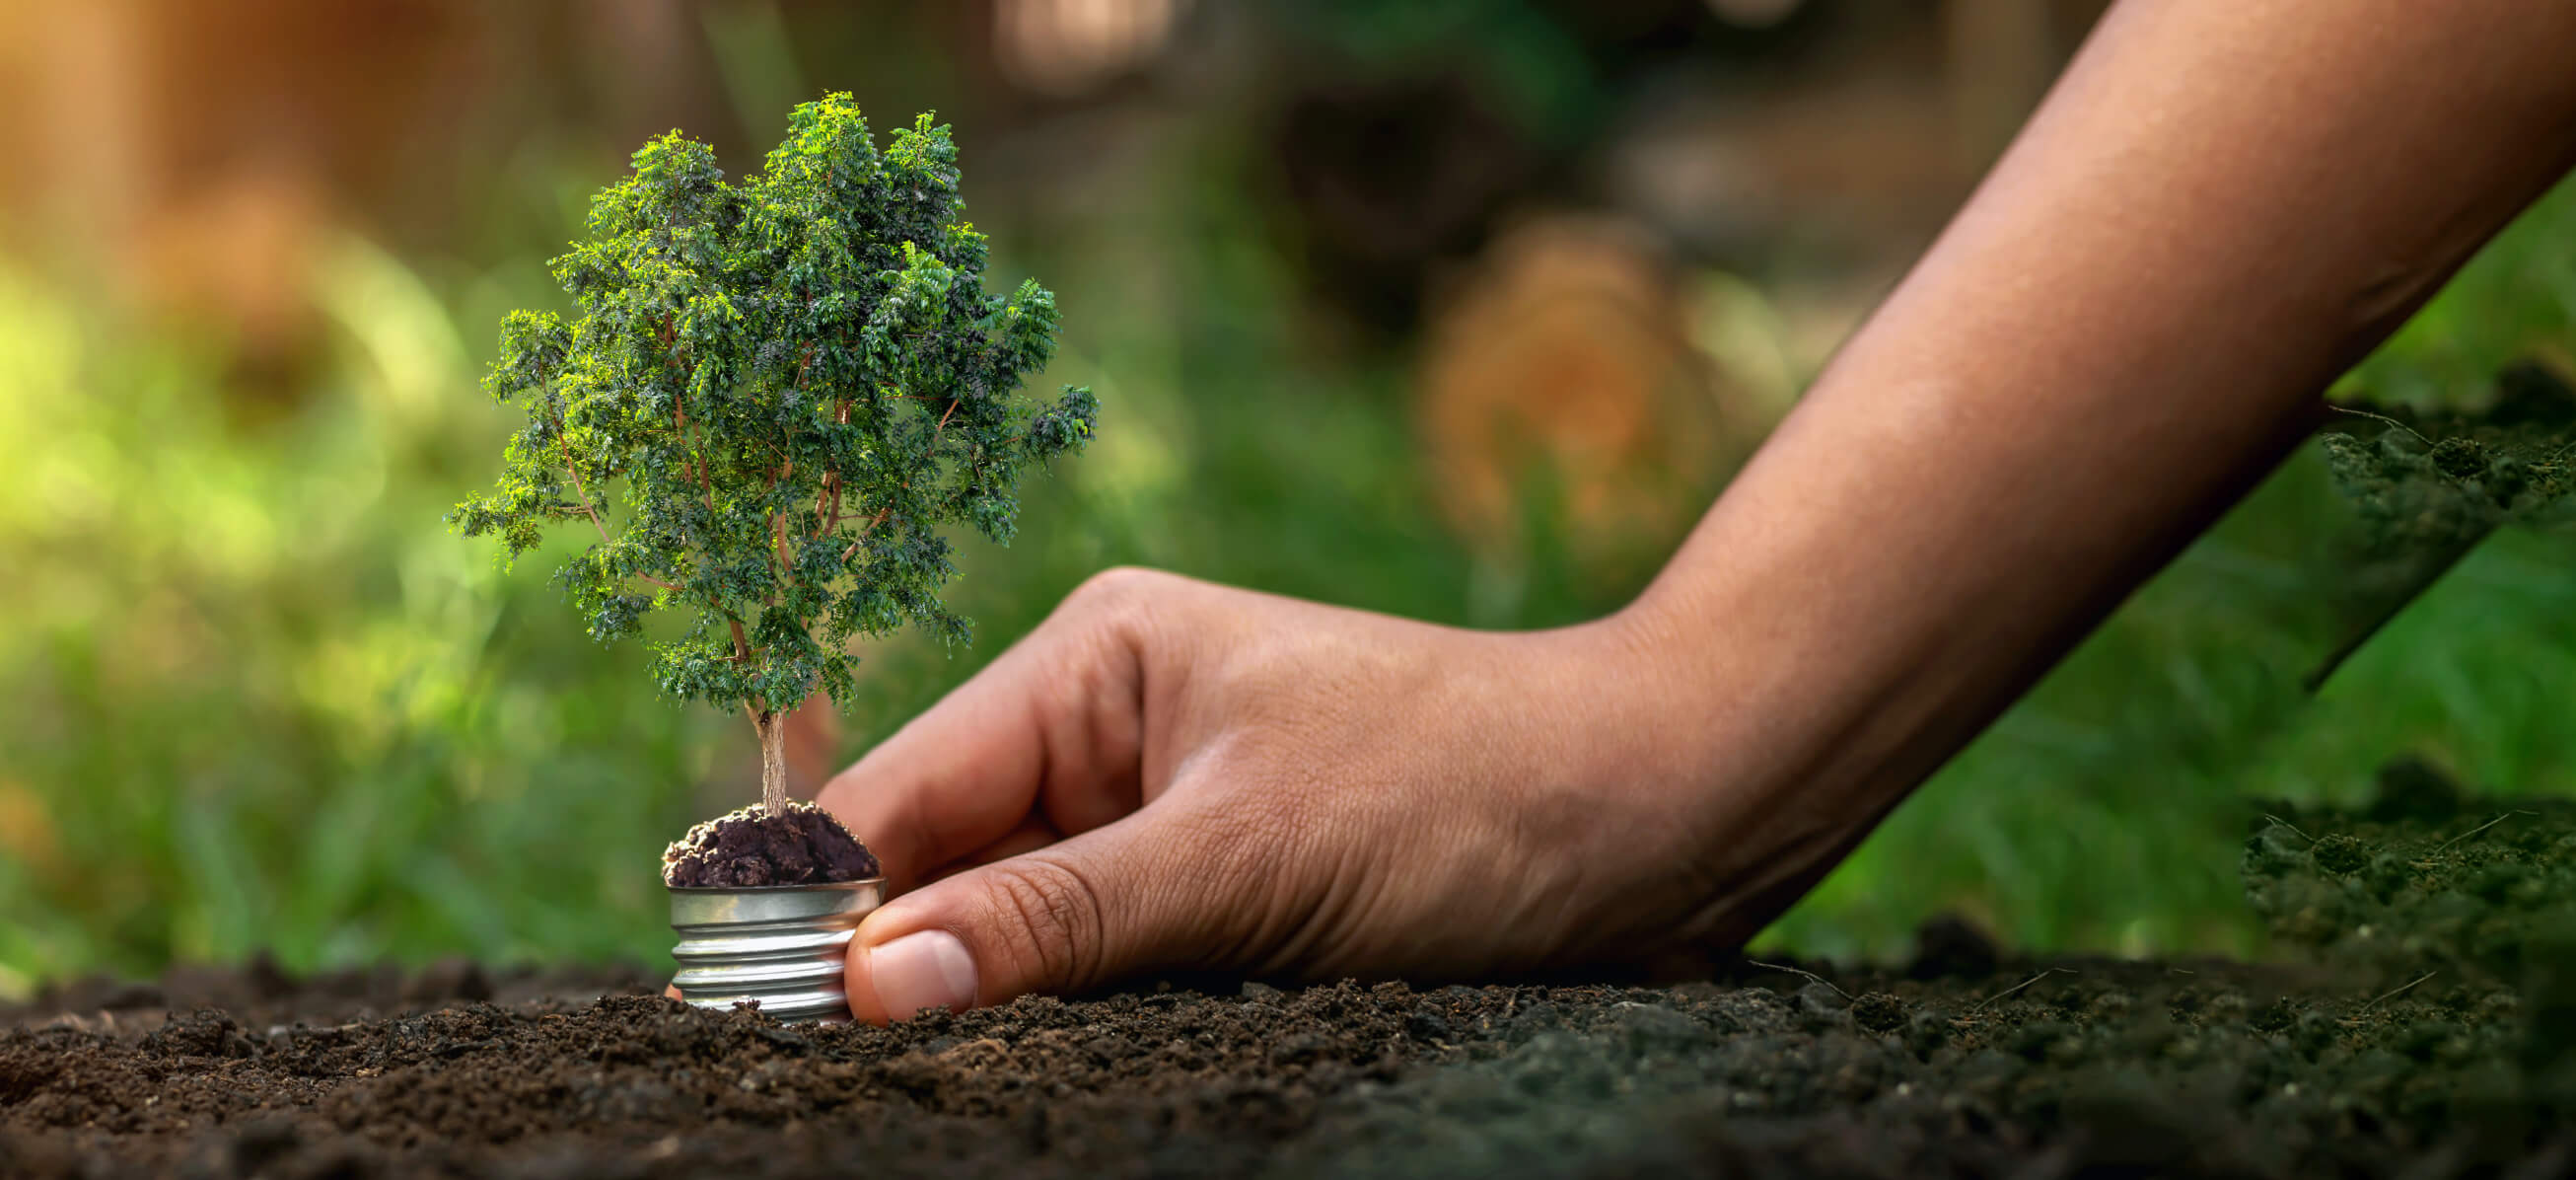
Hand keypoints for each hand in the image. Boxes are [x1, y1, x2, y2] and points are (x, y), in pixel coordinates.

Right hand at [821, 567, 1758, 1021]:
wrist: (1666, 814)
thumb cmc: (1469, 794)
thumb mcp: (1249, 860)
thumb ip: (1053, 924)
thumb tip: (867, 985)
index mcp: (1095, 662)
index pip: (901, 793)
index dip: (814, 905)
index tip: (744, 1018)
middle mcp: (1112, 729)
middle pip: (943, 867)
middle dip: (894, 965)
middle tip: (822, 1077)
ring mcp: (1167, 818)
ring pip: (1015, 931)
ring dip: (985, 1002)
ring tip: (911, 1078)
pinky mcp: (1223, 896)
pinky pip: (1101, 968)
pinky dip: (1069, 1020)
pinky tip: (1033, 1069)